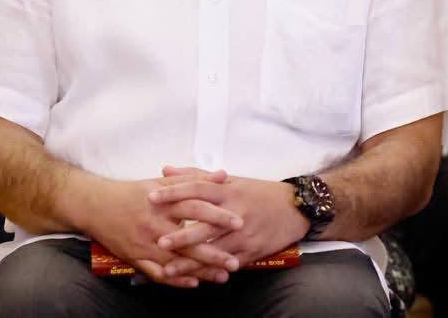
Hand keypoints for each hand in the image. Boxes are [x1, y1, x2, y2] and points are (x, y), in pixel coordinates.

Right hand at [82, 171, 234, 287]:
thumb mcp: (163, 182)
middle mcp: (155, 224)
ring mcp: (144, 244)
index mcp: (164, 203)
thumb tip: (223, 175)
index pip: (196, 208)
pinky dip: (176, 279)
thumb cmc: (132, 193)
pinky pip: (157, 273)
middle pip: (188, 240)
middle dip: (213, 251)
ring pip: (176, 261)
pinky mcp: (135, 258)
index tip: (239, 222)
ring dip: (200, 270)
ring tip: (222, 275)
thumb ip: (194, 179)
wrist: (95, 206)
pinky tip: (194, 283)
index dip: (218, 215)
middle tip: (235, 259)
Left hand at [149, 168, 307, 278]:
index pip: (198, 188)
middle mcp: (236, 211)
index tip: (152, 197)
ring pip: (214, 249)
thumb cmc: (260, 193)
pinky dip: (211, 272)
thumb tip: (166, 169)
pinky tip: (195, 279)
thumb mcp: (232, 180)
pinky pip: (228, 263)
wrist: (296, 208)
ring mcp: (245, 234)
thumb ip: (197, 176)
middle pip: (205, 223)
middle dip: (181, 234)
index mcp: (229, 191)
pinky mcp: (252, 251)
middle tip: (157, 241)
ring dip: (191, 261)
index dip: (175, 192)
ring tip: (168, 269)